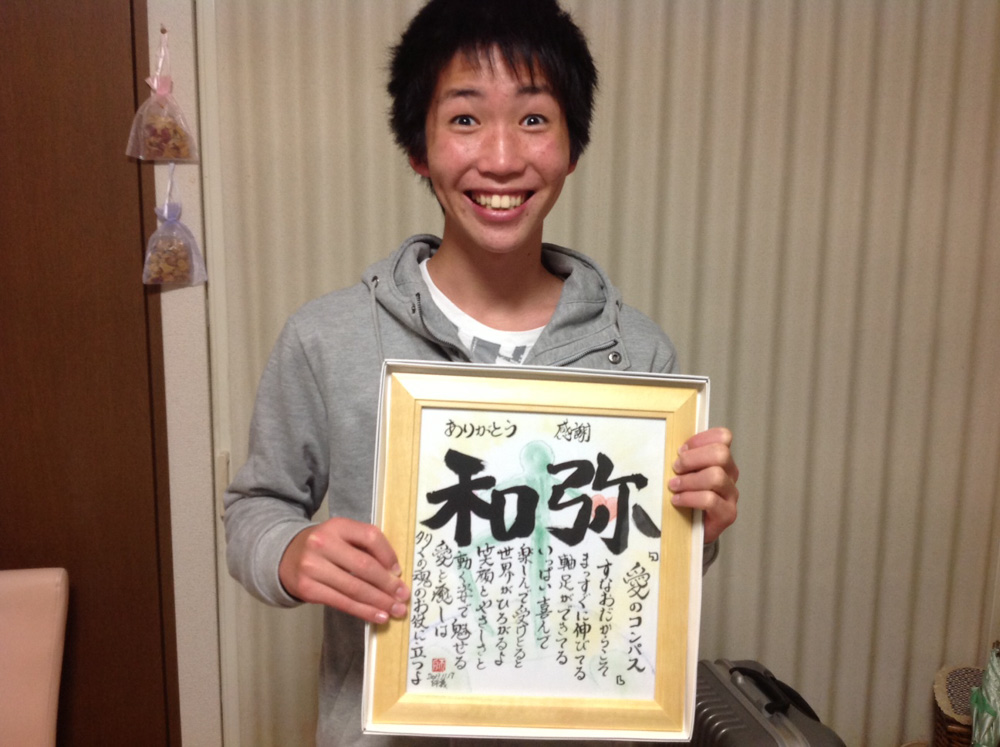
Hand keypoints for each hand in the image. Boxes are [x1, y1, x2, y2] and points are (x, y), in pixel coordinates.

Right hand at [278, 517, 409, 624]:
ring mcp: (313, 567)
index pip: (370, 537)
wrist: (285, 556)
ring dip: (379, 602)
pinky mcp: (308, 589)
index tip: (399, 572)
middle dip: (388, 584)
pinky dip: (363, 611)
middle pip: (364, 566)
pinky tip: (378, 616)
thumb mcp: (342, 535)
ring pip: (355, 588)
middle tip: (404, 596)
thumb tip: (393, 573)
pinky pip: (342, 602)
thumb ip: (365, 546)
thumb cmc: (324, 547)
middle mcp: (322, 544)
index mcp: (337, 526)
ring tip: (396, 610)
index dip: (389, 555)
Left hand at [669, 426, 738, 543]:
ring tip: (673, 486)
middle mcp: (730, 474)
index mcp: (721, 459)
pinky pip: (710, 500)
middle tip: (676, 468)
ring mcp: (731, 494)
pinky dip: (690, 498)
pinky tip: (677, 501)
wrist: (692, 529)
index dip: (700, 440)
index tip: (681, 450)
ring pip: (716, 476)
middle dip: (693, 459)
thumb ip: (683, 459)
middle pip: (721, 454)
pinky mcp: (728, 513)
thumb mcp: (683, 473)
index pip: (723, 437)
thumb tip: (673, 450)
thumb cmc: (687, 496)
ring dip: (689, 480)